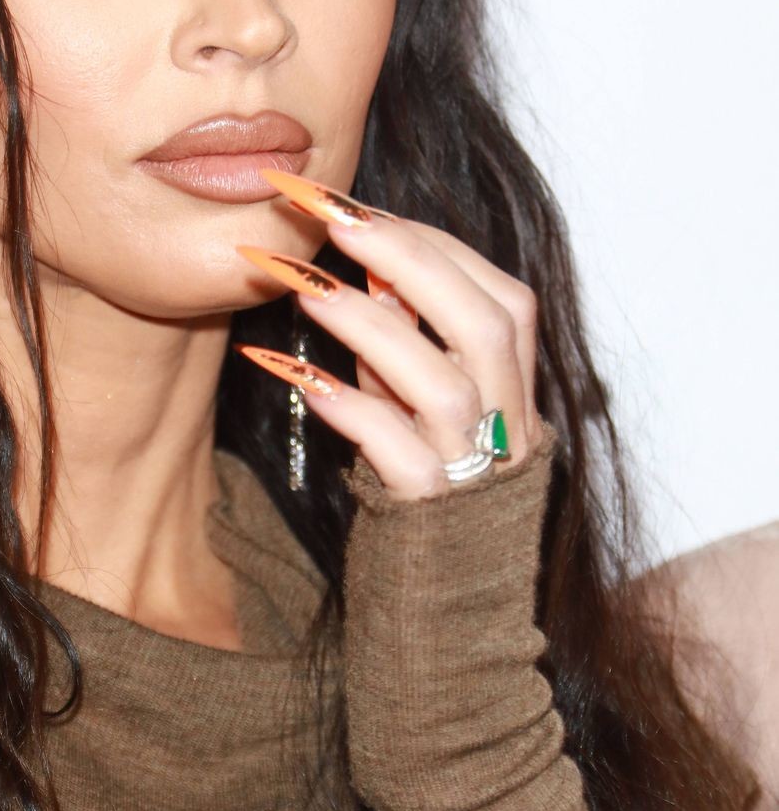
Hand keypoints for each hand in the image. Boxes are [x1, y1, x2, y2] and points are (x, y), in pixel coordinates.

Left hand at [236, 172, 542, 501]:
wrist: (445, 608)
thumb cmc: (427, 488)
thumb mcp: (422, 404)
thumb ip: (410, 341)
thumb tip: (377, 267)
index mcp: (517, 387)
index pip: (497, 292)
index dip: (424, 240)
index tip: (351, 202)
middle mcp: (510, 425)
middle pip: (486, 322)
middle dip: (404, 255)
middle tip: (324, 211)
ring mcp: (476, 473)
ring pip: (443, 386)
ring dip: (367, 324)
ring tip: (296, 283)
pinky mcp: (431, 516)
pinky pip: (398, 454)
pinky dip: (348, 406)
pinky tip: (292, 371)